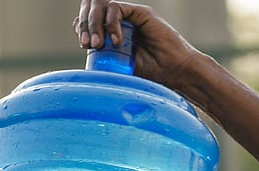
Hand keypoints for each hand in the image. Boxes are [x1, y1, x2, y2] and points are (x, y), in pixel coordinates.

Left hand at [72, 1, 199, 87]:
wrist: (176, 73)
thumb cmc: (153, 74)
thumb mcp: (120, 68)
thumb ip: (105, 59)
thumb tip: (84, 65)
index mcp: (114, 32)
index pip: (89, 21)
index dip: (82, 28)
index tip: (84, 46)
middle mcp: (122, 21)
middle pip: (92, 11)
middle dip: (85, 25)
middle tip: (87, 44)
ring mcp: (131, 15)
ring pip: (102, 6)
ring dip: (94, 23)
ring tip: (97, 44)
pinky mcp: (140, 13)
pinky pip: (116, 8)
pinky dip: (112, 23)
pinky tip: (116, 41)